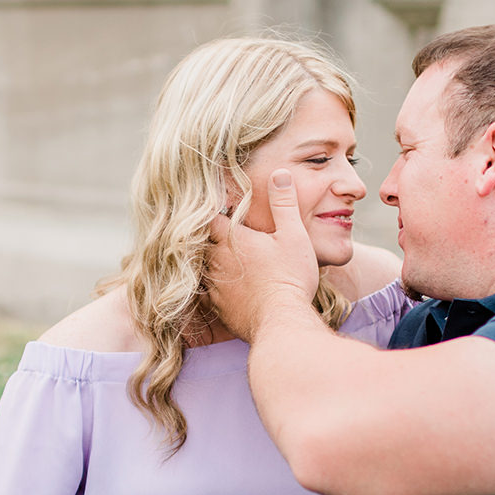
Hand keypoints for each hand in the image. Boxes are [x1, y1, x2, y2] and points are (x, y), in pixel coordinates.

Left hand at [207, 170, 319, 339]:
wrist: (282, 321)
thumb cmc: (289, 276)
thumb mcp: (293, 234)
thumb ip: (284, 203)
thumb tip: (279, 172)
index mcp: (232, 239)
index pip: (212, 219)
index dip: (216, 214)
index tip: (220, 210)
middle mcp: (217, 261)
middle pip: (203, 244)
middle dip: (210, 239)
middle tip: (220, 235)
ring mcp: (216, 287)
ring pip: (202, 269)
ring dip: (209, 264)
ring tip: (221, 261)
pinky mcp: (219, 309)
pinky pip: (206, 294)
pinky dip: (211, 289)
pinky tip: (222, 289)